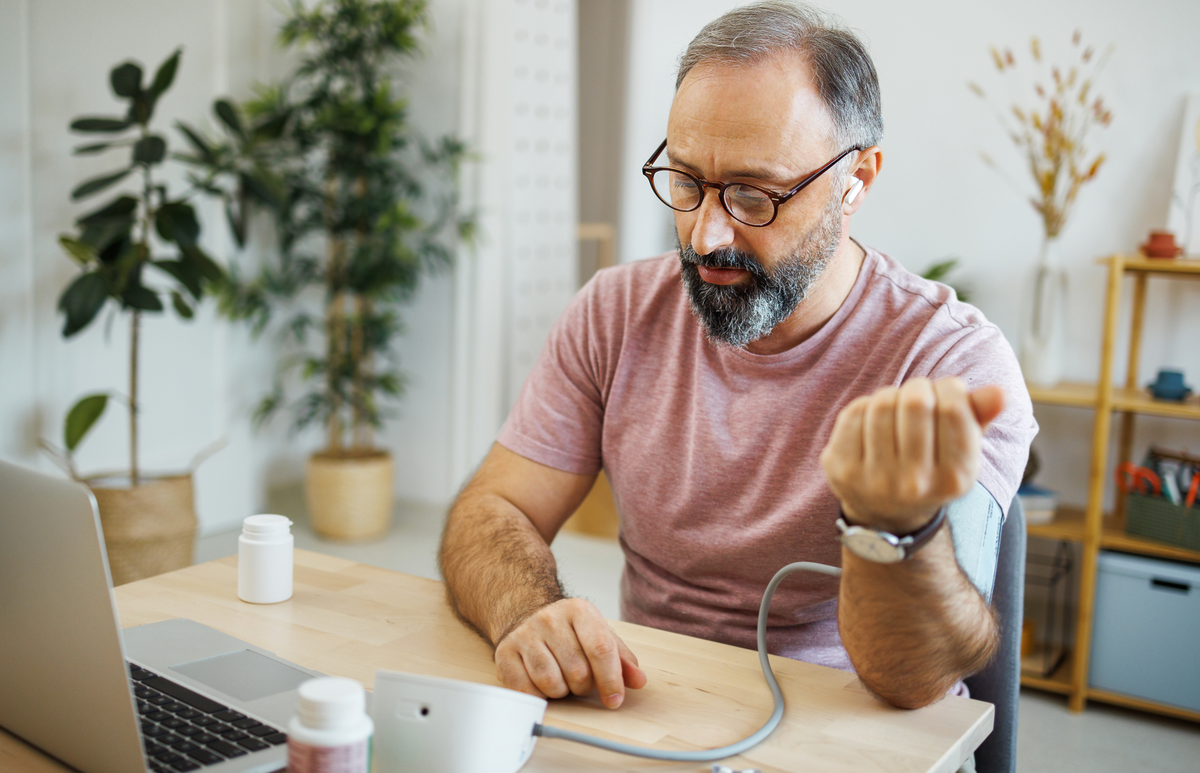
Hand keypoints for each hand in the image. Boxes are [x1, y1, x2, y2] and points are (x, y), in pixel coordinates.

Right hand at [494, 598, 646, 708]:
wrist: (527, 614)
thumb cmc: (568, 631)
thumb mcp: (599, 635)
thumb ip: (621, 659)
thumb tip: (638, 680)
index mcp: (579, 610)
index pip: (600, 649)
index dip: (611, 680)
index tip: (614, 700)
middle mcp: (550, 618)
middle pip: (577, 671)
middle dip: (583, 686)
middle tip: (579, 679)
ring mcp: (525, 634)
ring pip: (550, 682)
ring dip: (561, 691)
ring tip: (560, 679)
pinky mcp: (505, 652)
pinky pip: (526, 690)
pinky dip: (538, 696)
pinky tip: (541, 683)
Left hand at [820, 378, 1004, 533]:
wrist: (884, 513)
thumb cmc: (930, 465)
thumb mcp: (961, 448)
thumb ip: (979, 417)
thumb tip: (999, 393)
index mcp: (955, 479)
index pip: (954, 409)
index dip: (950, 388)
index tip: (947, 391)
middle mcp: (915, 484)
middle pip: (916, 402)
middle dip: (918, 388)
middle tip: (918, 395)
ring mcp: (874, 479)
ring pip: (882, 403)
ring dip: (891, 396)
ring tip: (896, 408)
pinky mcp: (841, 469)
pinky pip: (854, 413)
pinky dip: (865, 406)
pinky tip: (872, 421)